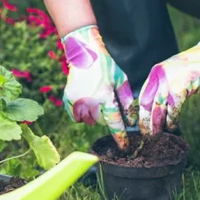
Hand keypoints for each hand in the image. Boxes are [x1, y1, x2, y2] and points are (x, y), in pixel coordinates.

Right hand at [61, 25, 136, 149]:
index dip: (120, 136)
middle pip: (100, 121)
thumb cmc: (105, 65)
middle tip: (106, 104)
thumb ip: (126, 100)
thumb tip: (130, 118)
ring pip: (87, 120)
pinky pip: (76, 117)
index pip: (114, 122)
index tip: (124, 147)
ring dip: (93, 116)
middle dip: (105, 117)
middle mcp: (90, 101)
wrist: (84, 53)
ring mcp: (77, 101)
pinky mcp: (68, 99)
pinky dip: (80, 115)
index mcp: (106, 96)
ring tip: (95, 102)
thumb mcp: (120, 79)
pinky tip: (84, 104)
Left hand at [138, 39, 199, 134]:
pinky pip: (173, 108)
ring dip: (157, 124)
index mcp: (155, 73)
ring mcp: (170, 82)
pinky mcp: (181, 87)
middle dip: (145, 121)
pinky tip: (171, 127)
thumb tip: (155, 105)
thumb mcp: (172, 73)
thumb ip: (162, 85)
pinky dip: (172, 120)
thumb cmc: (193, 68)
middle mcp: (160, 77)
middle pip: (147, 104)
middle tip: (145, 134)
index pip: (142, 96)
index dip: (139, 112)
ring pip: (158, 108)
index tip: (137, 124)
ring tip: (156, 135)